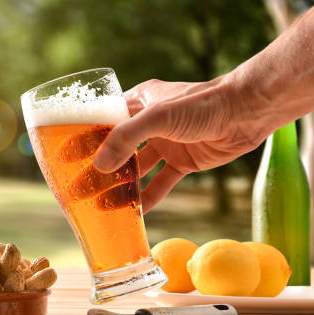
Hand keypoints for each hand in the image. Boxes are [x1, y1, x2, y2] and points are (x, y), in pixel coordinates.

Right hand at [94, 78, 267, 212]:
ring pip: (137, 169)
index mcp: (138, 102)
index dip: (85, 139)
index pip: (104, 122)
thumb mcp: (157, 117)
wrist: (247, 112)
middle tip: (79, 187)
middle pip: (117, 148)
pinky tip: (136, 212)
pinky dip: (149, 197)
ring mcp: (166, 144)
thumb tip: (100, 165)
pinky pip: (161, 182)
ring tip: (101, 204)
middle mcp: (149, 124)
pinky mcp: (183, 162)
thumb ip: (126, 138)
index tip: (66, 158)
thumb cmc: (201, 103)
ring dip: (122, 186)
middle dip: (100, 168)